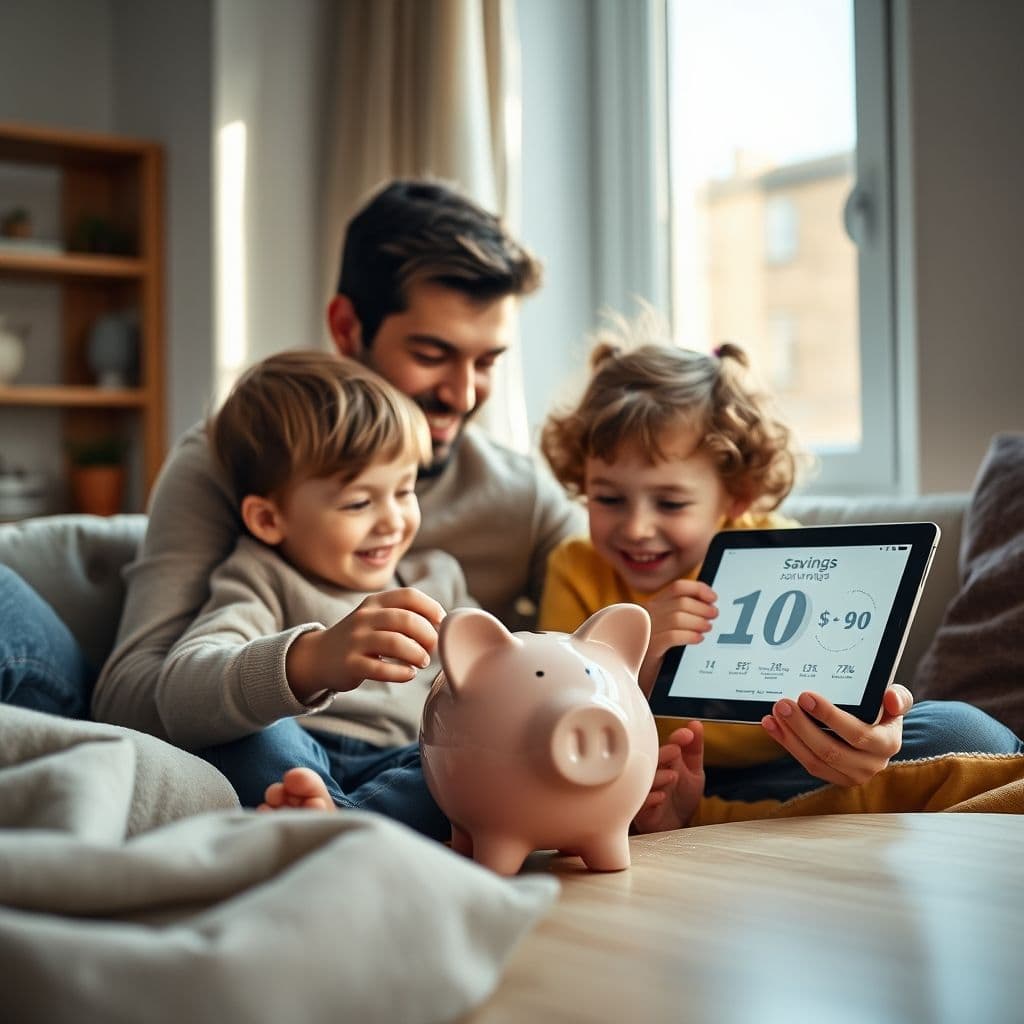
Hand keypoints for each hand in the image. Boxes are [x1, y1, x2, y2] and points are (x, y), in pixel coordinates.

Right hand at [287, 587, 444, 699]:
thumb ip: (403, 617)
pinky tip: (409, 674)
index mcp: (375, 603)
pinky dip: (400, 672)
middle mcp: (365, 618)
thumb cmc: (360, 639)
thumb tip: (442, 626)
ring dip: (417, 654)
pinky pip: (380, 668)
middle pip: (406, 619)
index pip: (409, 596)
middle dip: (428, 634)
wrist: (318, 657)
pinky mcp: (350, 664)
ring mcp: (356, 641)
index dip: (431, 608)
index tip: (442, 623)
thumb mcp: (376, 619)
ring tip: (422, 661)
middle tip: (434, 648)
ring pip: (395, 643)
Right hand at [633, 721, 704, 833]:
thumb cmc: (680, 797)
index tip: (687, 735)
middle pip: (651, 761)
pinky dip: (651, 799)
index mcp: (662, 762)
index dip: (676, 739)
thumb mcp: (693, 770)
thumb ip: (694, 749)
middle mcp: (651, 775)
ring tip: (673, 775)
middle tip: (675, 750)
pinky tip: (661, 796)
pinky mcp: (643, 812)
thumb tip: (695, 724)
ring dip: (658, 776)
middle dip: (663, 754)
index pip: (666, 745)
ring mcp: (645, 792)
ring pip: (644, 781)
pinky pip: (641, 804)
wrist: (676, 827)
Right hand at [638, 579, 716, 694]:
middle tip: (714, 615)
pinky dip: (689, 635)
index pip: (678, 587)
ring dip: (698, 621)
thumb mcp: (664, 629)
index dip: (698, 589)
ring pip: (678, 617)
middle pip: (681, 601)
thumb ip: (679, 616)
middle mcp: (647, 614)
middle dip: (703, 608)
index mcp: (653, 606)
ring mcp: (646, 631)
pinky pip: (672, 636)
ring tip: (707, 628)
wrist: (632, 676)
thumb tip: (708, 607)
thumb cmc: (652, 652)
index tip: (713, 598)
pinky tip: (698, 639)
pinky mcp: (648, 648)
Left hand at [761, 683, 913, 786]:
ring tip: (775, 713)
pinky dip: (787, 743)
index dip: (830, 717)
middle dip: (802, 726)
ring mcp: (851, 774)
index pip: (858, 734)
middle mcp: (871, 764)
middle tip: (783, 704)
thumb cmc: (883, 713)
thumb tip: (890, 696)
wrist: (879, 732)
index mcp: (887, 744)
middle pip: (831, 750)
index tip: (806, 697)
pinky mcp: (832, 776)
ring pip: (815, 760)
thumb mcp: (895, 702)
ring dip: (790, 736)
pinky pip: (806, 762)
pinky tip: (773, 726)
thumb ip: (898, 697)